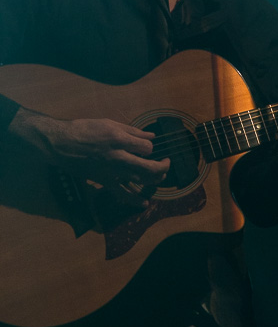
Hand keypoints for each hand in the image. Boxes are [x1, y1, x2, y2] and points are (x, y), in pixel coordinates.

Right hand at [7, 107, 169, 202]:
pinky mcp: (105, 181)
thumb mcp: (109, 124)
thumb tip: (150, 135)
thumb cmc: (84, 130)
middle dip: (162, 166)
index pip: (147, 148)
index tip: (146, 146)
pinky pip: (122, 194)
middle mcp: (119, 157)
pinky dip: (134, 200)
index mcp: (120, 140)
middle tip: (166, 162)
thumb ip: (132, 131)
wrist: (62, 144)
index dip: (150, 147)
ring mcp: (113, 171)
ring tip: (160, 176)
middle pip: (149, 167)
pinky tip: (144, 203)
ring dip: (154, 180)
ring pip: (140, 181)